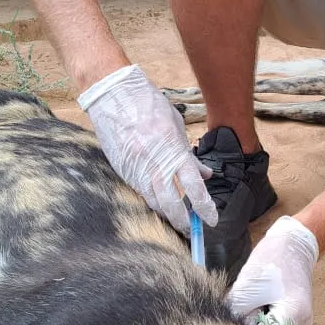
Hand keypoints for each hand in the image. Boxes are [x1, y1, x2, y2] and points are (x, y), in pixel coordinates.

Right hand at [79, 65, 216, 233]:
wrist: (113, 96)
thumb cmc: (147, 105)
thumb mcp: (175, 125)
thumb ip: (188, 153)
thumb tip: (204, 174)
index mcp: (173, 150)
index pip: (193, 186)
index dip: (204, 206)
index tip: (211, 219)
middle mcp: (155, 163)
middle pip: (172, 203)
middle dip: (184, 220)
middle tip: (192, 229)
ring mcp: (137, 168)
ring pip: (154, 202)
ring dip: (168, 214)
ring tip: (178, 220)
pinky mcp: (123, 170)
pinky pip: (140, 192)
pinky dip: (152, 201)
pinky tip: (160, 204)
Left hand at [228, 216, 318, 324]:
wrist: (293, 244)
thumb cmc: (271, 260)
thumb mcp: (246, 288)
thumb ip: (236, 315)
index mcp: (294, 316)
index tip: (235, 317)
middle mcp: (302, 324)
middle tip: (247, 303)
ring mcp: (301, 323)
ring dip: (256, 321)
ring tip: (257, 299)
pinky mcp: (296, 318)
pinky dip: (263, 316)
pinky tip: (263, 300)